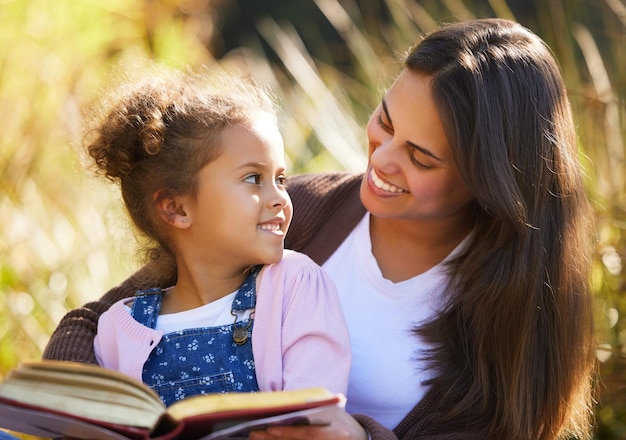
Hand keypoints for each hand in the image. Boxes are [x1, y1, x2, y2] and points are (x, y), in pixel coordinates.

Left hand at [248, 407, 367, 439]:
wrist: (359, 438)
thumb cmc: (341, 421)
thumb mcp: (334, 411)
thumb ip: (317, 407)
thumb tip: (288, 403)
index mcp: (336, 433)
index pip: (309, 434)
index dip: (288, 433)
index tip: (269, 429)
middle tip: (254, 434)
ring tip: (256, 437)